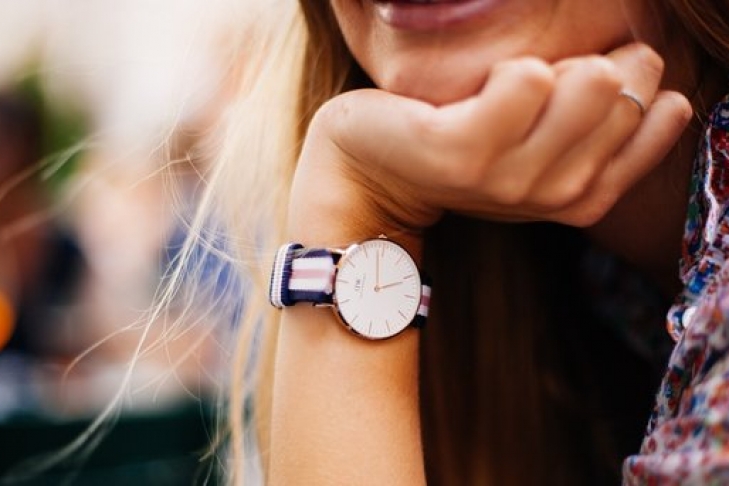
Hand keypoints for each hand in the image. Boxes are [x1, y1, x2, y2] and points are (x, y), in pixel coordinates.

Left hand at [288, 43, 691, 247]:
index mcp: (582, 197)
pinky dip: (504, 67)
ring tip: (504, 86)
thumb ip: (599, 137)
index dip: (637, 80)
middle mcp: (554, 195)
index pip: (660, 118)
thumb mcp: (538, 154)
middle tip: (529, 84)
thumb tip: (662, 96)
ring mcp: (509, 180)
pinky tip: (474, 92)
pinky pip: (525, 78)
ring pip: (588, 82)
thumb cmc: (458, 151)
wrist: (373, 173)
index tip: (584, 79)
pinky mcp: (463, 153)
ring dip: (548, 64)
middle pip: (623, 91)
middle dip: (589, 62)